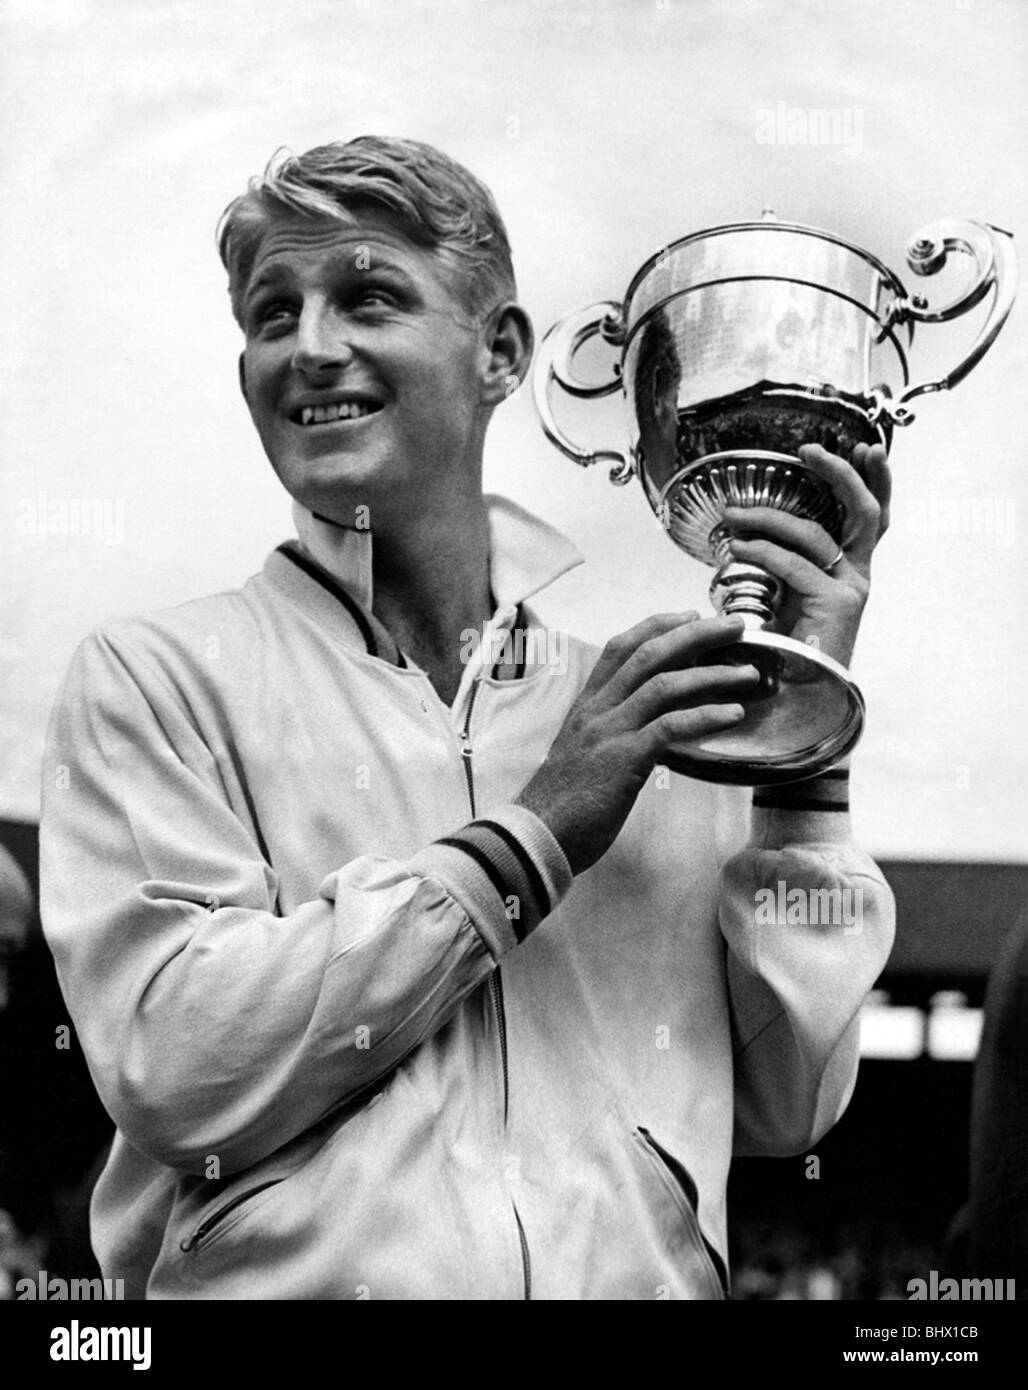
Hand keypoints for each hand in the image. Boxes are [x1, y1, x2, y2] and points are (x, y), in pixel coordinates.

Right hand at [515, 612, 759, 873]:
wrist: (536, 837)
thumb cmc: (562, 804)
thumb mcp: (583, 755)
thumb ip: (610, 734)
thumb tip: (647, 729)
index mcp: (587, 706)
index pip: (620, 648)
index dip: (657, 626)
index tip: (690, 616)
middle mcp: (597, 710)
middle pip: (649, 654)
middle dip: (696, 634)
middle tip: (735, 627)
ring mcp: (609, 732)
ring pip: (665, 685)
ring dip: (713, 675)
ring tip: (748, 674)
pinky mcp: (623, 759)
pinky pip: (670, 726)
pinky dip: (706, 716)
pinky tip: (733, 714)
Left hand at [721, 442, 890, 666]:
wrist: (794, 699)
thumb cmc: (784, 648)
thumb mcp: (785, 595)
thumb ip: (782, 563)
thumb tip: (748, 527)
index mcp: (851, 571)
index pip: (873, 518)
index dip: (874, 481)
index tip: (865, 449)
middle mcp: (858, 577)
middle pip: (866, 513)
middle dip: (843, 475)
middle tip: (811, 450)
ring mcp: (852, 590)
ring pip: (817, 534)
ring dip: (771, 517)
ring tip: (734, 514)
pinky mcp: (836, 605)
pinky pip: (795, 565)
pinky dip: (763, 550)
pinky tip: (738, 545)